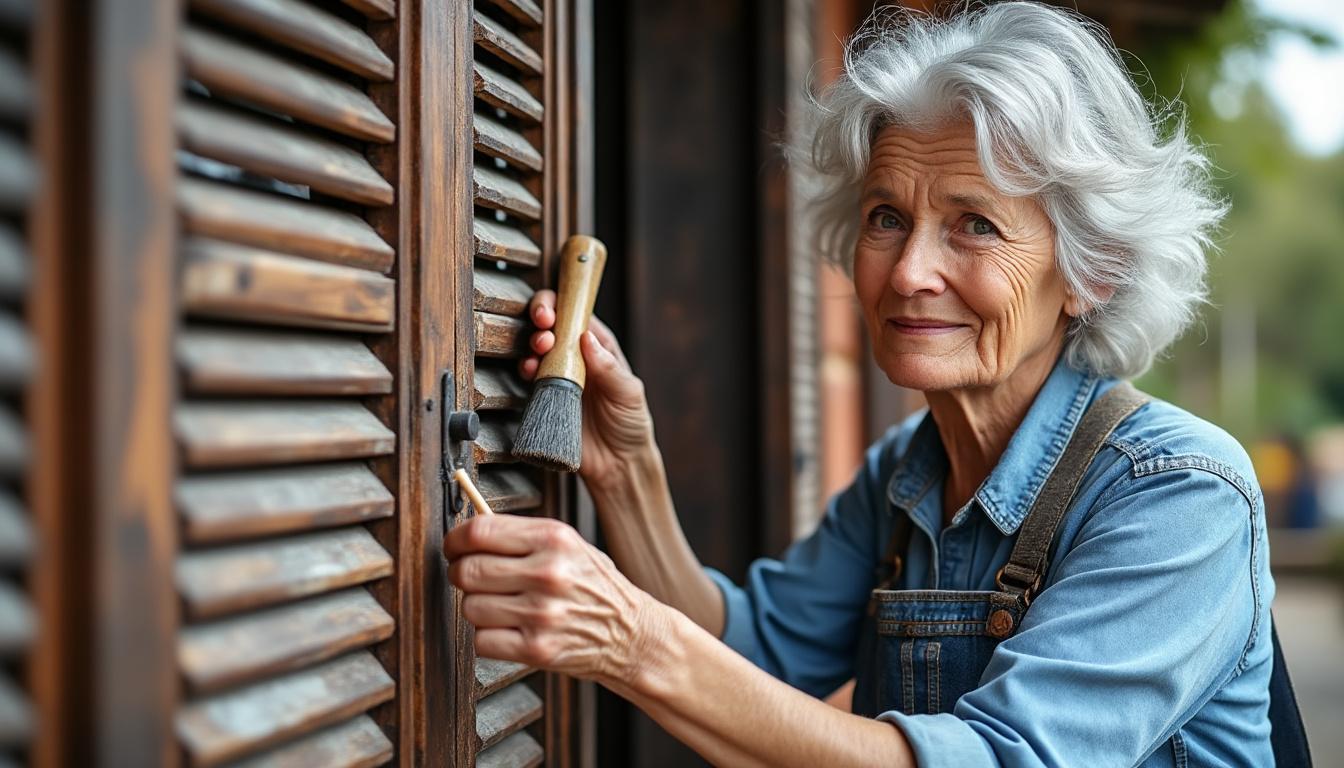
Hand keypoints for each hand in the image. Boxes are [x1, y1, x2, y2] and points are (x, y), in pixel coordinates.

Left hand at [444, 513, 666, 685]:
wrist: (631, 634)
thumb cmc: (595, 586)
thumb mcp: (570, 544)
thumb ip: (523, 535)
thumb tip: (470, 530)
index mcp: (554, 539)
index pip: (479, 532)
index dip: (455, 540)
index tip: (454, 547)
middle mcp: (548, 573)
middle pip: (468, 570)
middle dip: (460, 574)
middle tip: (471, 577)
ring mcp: (541, 613)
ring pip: (470, 606)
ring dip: (477, 607)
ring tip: (501, 605)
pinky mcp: (537, 649)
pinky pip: (481, 640)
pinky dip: (487, 637)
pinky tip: (508, 628)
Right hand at [522, 290, 656, 492]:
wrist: (616, 464)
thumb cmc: (630, 424)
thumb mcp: (629, 393)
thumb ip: (609, 368)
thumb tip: (587, 338)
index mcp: (600, 346)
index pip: (578, 313)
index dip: (563, 304)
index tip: (553, 312)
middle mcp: (577, 355)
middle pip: (552, 323)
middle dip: (543, 318)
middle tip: (544, 332)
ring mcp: (559, 374)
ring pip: (537, 346)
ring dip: (532, 342)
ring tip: (539, 352)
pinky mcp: (545, 395)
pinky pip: (529, 375)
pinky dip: (525, 367)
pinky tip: (530, 371)